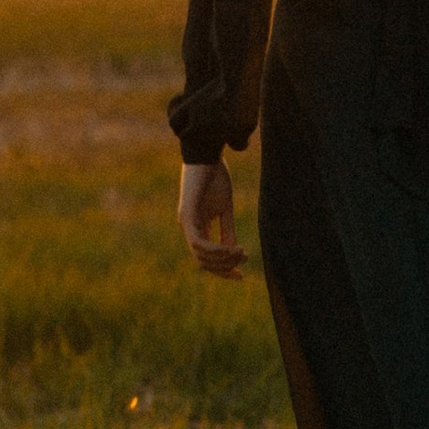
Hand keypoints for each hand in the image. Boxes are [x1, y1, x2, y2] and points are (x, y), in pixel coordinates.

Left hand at [180, 157, 246, 278]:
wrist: (207, 153)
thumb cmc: (215, 176)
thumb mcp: (225, 208)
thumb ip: (227, 229)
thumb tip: (234, 252)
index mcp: (197, 226)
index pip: (206, 257)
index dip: (223, 269)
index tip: (241, 276)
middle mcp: (188, 227)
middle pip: (203, 262)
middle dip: (224, 268)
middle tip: (243, 264)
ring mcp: (186, 222)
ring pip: (201, 256)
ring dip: (223, 259)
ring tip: (241, 253)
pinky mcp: (187, 215)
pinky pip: (199, 243)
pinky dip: (216, 250)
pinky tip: (232, 248)